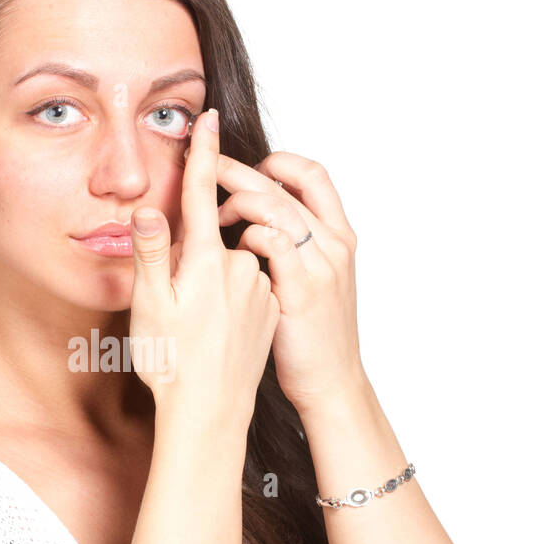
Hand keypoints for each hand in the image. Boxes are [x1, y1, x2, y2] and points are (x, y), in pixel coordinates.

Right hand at [128, 110, 280, 432]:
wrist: (210, 416)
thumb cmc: (172, 365)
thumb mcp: (149, 306)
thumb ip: (151, 253)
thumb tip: (149, 209)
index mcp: (207, 261)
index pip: (203, 193)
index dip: (203, 155)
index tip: (209, 119)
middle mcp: (242, 267)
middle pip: (216, 232)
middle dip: (195, 244)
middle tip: (175, 292)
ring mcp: (261, 288)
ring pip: (232, 261)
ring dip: (211, 275)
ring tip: (190, 320)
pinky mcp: (273, 308)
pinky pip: (249, 285)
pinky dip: (230, 294)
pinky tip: (213, 327)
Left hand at [213, 149, 365, 414]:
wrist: (331, 382)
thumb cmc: (313, 334)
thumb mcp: (313, 281)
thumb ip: (293, 246)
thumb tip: (257, 217)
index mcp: (338, 236)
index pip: (313, 174)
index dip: (277, 161)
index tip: (245, 167)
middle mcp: (334, 244)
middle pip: (283, 185)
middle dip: (238, 171)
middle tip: (204, 169)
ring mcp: (320, 265)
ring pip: (275, 206)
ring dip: (236, 201)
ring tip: (210, 216)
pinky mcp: (302, 289)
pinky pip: (273, 241)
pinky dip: (246, 235)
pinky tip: (227, 249)